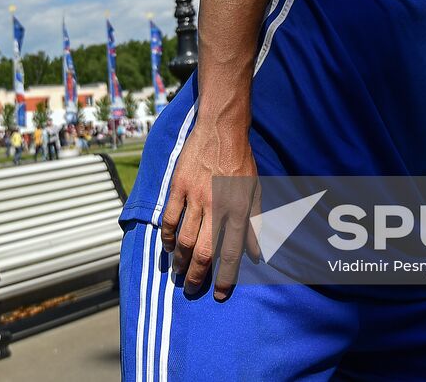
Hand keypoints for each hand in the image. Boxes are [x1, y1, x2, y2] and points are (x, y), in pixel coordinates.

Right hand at [159, 121, 260, 301]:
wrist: (221, 129)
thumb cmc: (241, 161)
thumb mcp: (255, 191)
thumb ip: (255, 223)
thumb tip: (257, 254)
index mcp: (238, 209)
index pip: (232, 251)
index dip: (225, 277)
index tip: (218, 294)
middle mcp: (217, 206)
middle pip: (204, 251)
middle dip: (197, 275)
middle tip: (191, 290)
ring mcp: (195, 196)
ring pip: (185, 238)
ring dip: (181, 260)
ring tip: (179, 273)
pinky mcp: (178, 186)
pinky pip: (170, 217)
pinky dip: (168, 236)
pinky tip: (169, 246)